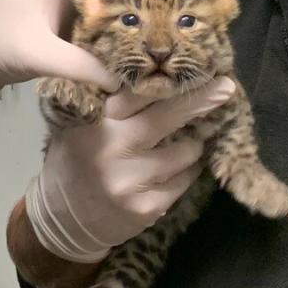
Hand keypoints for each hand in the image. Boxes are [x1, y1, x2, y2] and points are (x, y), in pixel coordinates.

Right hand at [25, 79, 234, 262]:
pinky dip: (185, 173)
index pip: (136, 91)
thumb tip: (163, 75)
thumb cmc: (77, 159)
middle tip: (226, 89)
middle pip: (164, 117)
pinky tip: (177, 171)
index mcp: (93, 119)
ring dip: (192, 146)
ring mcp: (127, 180)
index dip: (169, 80)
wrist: (62, 220)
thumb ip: (111, 103)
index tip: (197, 67)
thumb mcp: (80, 124)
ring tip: (189, 143)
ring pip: (182, 153)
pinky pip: (181, 183)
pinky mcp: (143, 208)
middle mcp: (109, 147)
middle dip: (199, 101)